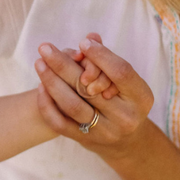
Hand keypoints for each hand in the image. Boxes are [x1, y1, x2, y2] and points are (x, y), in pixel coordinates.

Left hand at [34, 35, 152, 157]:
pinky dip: (47, 104)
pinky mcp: (84, 140)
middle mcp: (125, 117)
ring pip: (72, 105)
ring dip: (51, 82)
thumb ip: (107, 59)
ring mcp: (104, 132)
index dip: (101, 56)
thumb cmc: (123, 99)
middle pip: (89, 88)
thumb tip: (90, 38)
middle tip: (45, 48)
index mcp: (141, 98)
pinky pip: (59, 122)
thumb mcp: (126, 81)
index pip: (121, 72)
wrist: (125, 141)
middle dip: (64, 65)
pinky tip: (40, 86)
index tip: (82, 43)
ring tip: (39, 63)